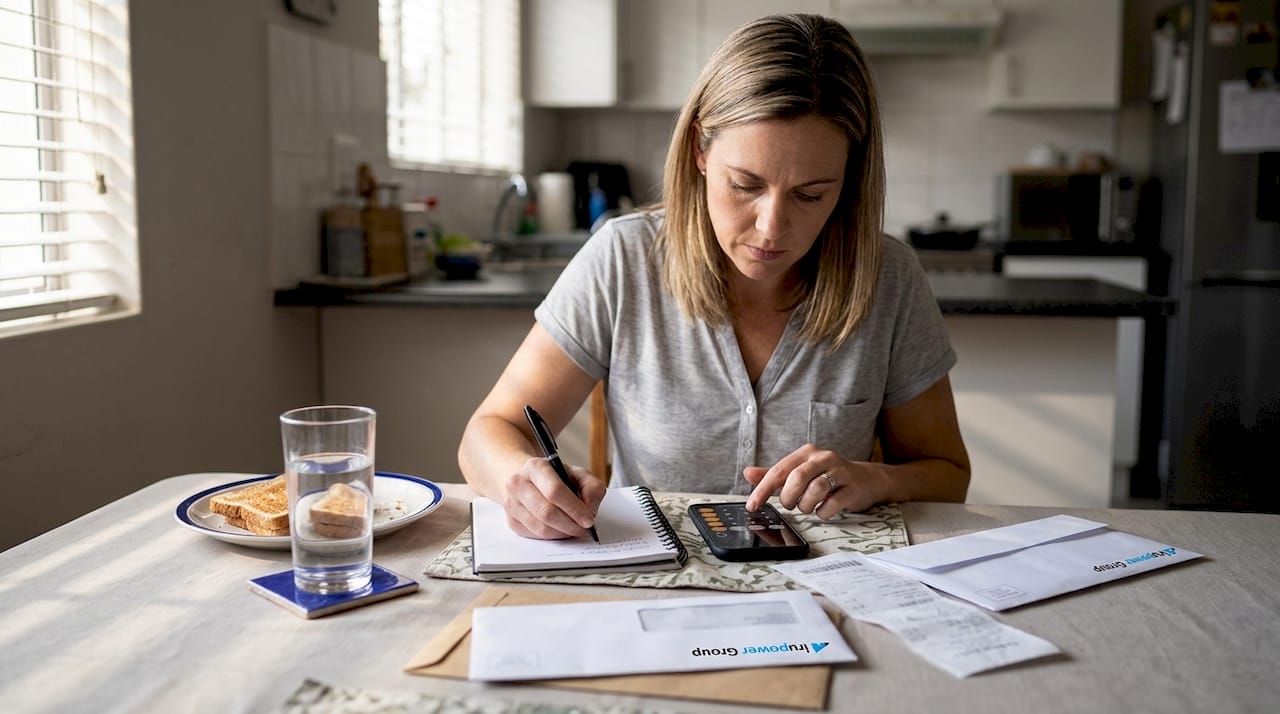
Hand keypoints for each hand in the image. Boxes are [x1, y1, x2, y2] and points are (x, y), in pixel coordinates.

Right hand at [501, 457, 606, 538]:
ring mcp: (512, 503)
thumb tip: (589, 510)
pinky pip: (535, 535)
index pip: (555, 491)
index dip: (574, 508)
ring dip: (562, 533)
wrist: (530, 480)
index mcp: (535, 467)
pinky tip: (561, 530)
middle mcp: (518, 484)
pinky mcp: (511, 521)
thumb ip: (592, 488)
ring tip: (574, 529)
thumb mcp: (579, 474)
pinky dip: (552, 536)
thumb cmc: (556, 478)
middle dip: (570, 525)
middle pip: (546, 512)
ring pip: (540, 528)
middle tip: (584, 529)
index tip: (588, 520)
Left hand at [742, 444, 888, 518]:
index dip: (763, 489)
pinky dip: (823, 512)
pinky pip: (832, 504)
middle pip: (797, 478)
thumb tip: (748, 473)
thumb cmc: (828, 476)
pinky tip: (824, 509)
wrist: (866, 480)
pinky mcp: (853, 488)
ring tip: (808, 506)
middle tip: (791, 505)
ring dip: (806, 505)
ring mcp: (840, 471)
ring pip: (815, 490)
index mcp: (806, 453)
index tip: (752, 505)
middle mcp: (823, 458)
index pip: (779, 469)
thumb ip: (774, 475)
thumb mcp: (800, 472)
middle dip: (788, 498)